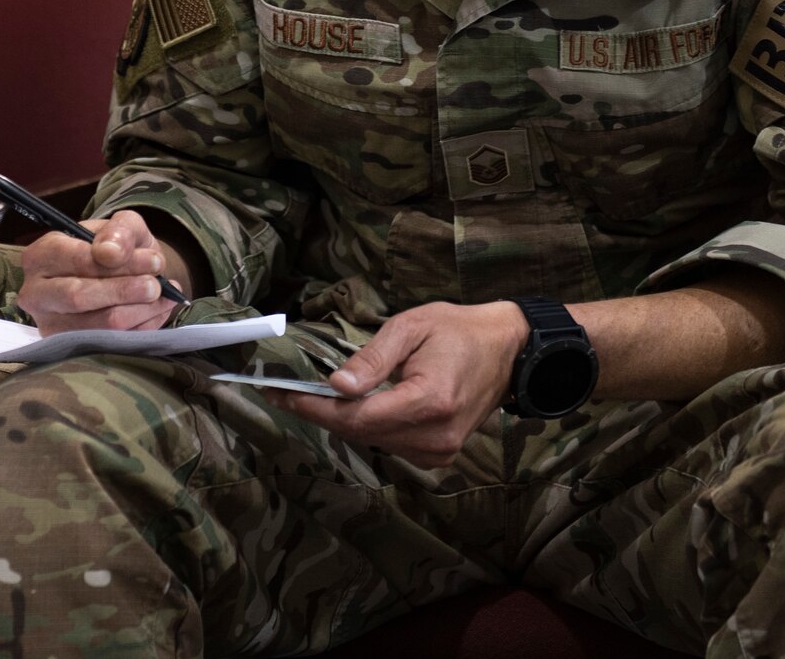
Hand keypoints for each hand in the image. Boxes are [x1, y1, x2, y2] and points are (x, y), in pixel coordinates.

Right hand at [17, 209, 182, 335]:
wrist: (119, 277)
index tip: (154, 261)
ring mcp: (51, 326)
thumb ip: (118, 231)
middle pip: (77, 296)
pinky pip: (112, 345)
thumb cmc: (114, 249)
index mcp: (41, 256)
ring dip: (138, 312)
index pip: (75, 259)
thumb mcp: (121, 227)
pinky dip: (141, 328)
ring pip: (97, 326)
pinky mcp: (71, 350)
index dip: (116, 262)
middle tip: (156, 286)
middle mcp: (37, 294)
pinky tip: (156, 311)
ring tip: (163, 297)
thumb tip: (110, 252)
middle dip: (124, 291)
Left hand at [264, 301, 527, 467]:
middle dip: (319, 414)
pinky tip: (349, 410)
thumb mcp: (412, 327)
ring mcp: (440, 452)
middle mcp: (435, 437)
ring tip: (309, 399)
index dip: (314, 408)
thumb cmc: (457, 330)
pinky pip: (389, 446)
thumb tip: (336, 385)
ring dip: (339, 423)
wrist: (507, 351)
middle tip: (283, 393)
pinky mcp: (439, 456)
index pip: (357, 416)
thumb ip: (373, 358)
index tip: (278, 394)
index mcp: (429, 401)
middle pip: (360, 433)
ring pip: (372, 442)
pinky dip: (365, 429)